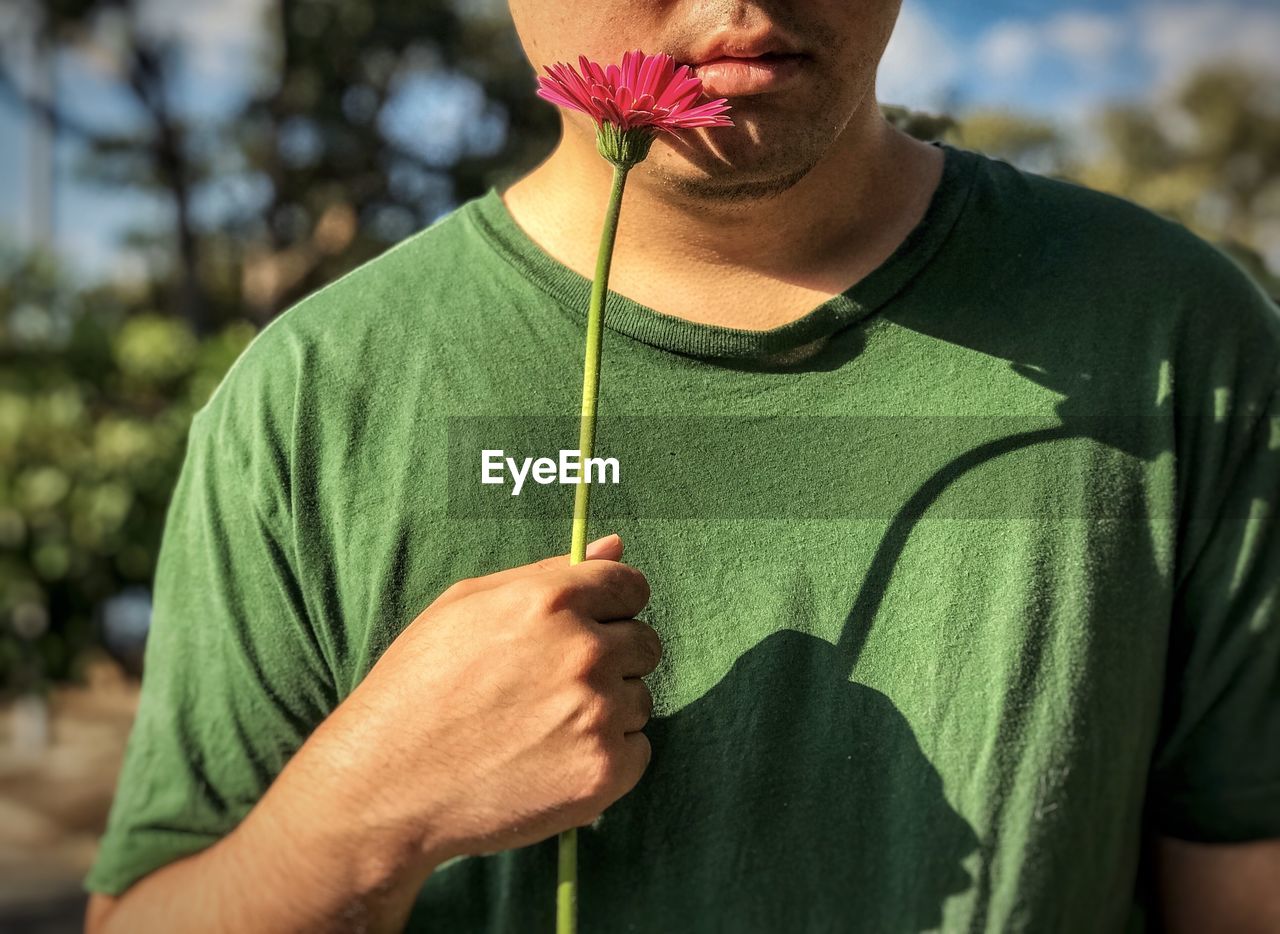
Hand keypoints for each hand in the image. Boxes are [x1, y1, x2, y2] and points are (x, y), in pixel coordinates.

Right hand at [306, 533, 658, 875]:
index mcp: (552, 600)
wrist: (386, 784)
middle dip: (611, 660)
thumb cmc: (418, 686)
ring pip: (639, 700)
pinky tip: (553, 761)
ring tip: (543, 727)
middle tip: (554, 687)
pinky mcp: (603, 772)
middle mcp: (583, 652)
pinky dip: (606, 758)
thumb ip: (550, 572)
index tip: (592, 628)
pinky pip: (636, 752)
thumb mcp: (468, 605)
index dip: (612, 608)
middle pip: (644, 644)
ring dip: (606, 711)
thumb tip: (615, 547)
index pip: (631, 587)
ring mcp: (597, 714)